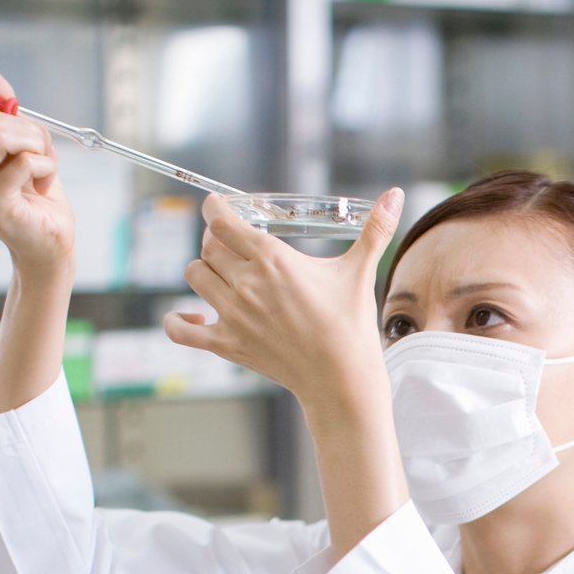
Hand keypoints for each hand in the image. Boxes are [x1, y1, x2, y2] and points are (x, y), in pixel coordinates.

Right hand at [0, 67, 74, 278]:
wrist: (49, 240)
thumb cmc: (33, 194)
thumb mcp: (20, 142)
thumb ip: (2, 108)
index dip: (10, 116)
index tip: (25, 142)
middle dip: (28, 130)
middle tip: (40, 156)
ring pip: (0, 134)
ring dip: (36, 146)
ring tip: (42, 168)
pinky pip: (24, 161)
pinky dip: (46, 167)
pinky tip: (43, 187)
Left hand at [164, 188, 405, 408]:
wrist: (342, 378)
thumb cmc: (351, 324)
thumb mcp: (360, 271)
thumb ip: (375, 229)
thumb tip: (396, 195)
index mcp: (273, 260)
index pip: (223, 222)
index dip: (214, 209)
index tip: (217, 207)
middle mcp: (246, 284)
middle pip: (208, 247)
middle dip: (216, 240)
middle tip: (231, 243)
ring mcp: (233, 315)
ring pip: (195, 277)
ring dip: (204, 270)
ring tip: (223, 273)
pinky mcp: (227, 345)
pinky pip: (182, 329)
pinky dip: (178, 320)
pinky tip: (191, 314)